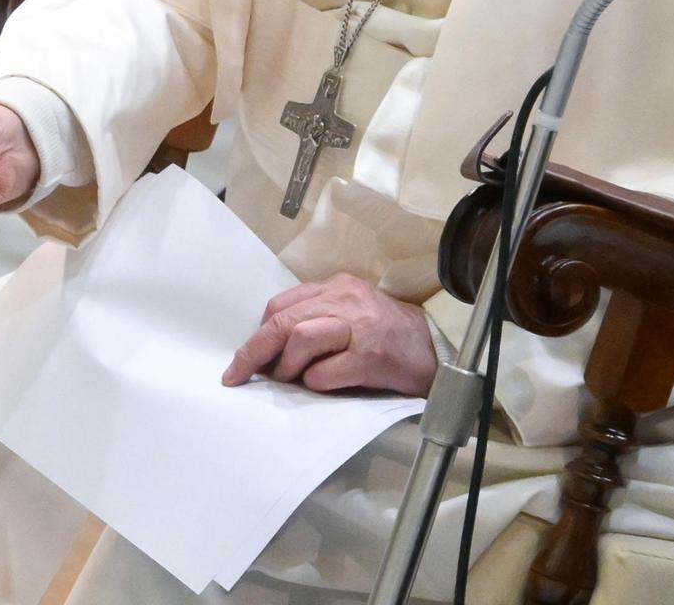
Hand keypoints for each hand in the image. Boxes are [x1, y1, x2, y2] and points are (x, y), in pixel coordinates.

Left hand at [220, 274, 437, 397]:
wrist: (435, 349)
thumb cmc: (387, 335)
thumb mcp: (349, 313)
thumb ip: (314, 320)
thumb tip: (270, 351)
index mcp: (336, 287)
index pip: (280, 305)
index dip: (256, 333)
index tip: (244, 358)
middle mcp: (345, 300)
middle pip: (283, 320)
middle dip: (254, 351)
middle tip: (238, 375)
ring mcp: (359, 327)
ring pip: (301, 337)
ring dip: (285, 366)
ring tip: (286, 381)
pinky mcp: (371, 356)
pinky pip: (327, 371)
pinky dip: (315, 381)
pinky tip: (319, 386)